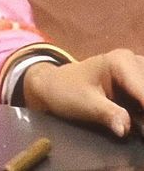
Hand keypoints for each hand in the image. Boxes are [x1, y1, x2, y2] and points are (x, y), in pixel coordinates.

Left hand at [23, 48, 143, 136]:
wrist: (54, 84)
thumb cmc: (66, 92)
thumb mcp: (85, 104)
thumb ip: (108, 114)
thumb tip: (125, 128)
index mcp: (120, 62)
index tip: (142, 126)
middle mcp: (131, 59)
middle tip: (138, 124)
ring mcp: (135, 66)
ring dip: (143, 106)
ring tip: (137, 120)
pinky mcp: (136, 78)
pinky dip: (142, 103)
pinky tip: (137, 117)